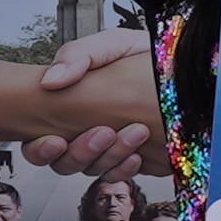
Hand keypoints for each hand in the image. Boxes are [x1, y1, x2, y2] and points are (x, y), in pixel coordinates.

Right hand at [13, 28, 168, 176]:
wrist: (181, 67)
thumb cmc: (141, 55)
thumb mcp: (110, 45)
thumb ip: (78, 56)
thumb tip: (50, 81)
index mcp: (69, 106)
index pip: (39, 141)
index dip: (41, 149)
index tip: (57, 140)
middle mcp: (84, 131)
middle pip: (65, 162)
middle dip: (82, 152)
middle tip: (105, 132)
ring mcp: (108, 148)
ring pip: (93, 170)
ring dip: (109, 157)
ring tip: (134, 133)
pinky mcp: (131, 158)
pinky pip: (119, 175)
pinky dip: (126, 169)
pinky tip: (137, 155)